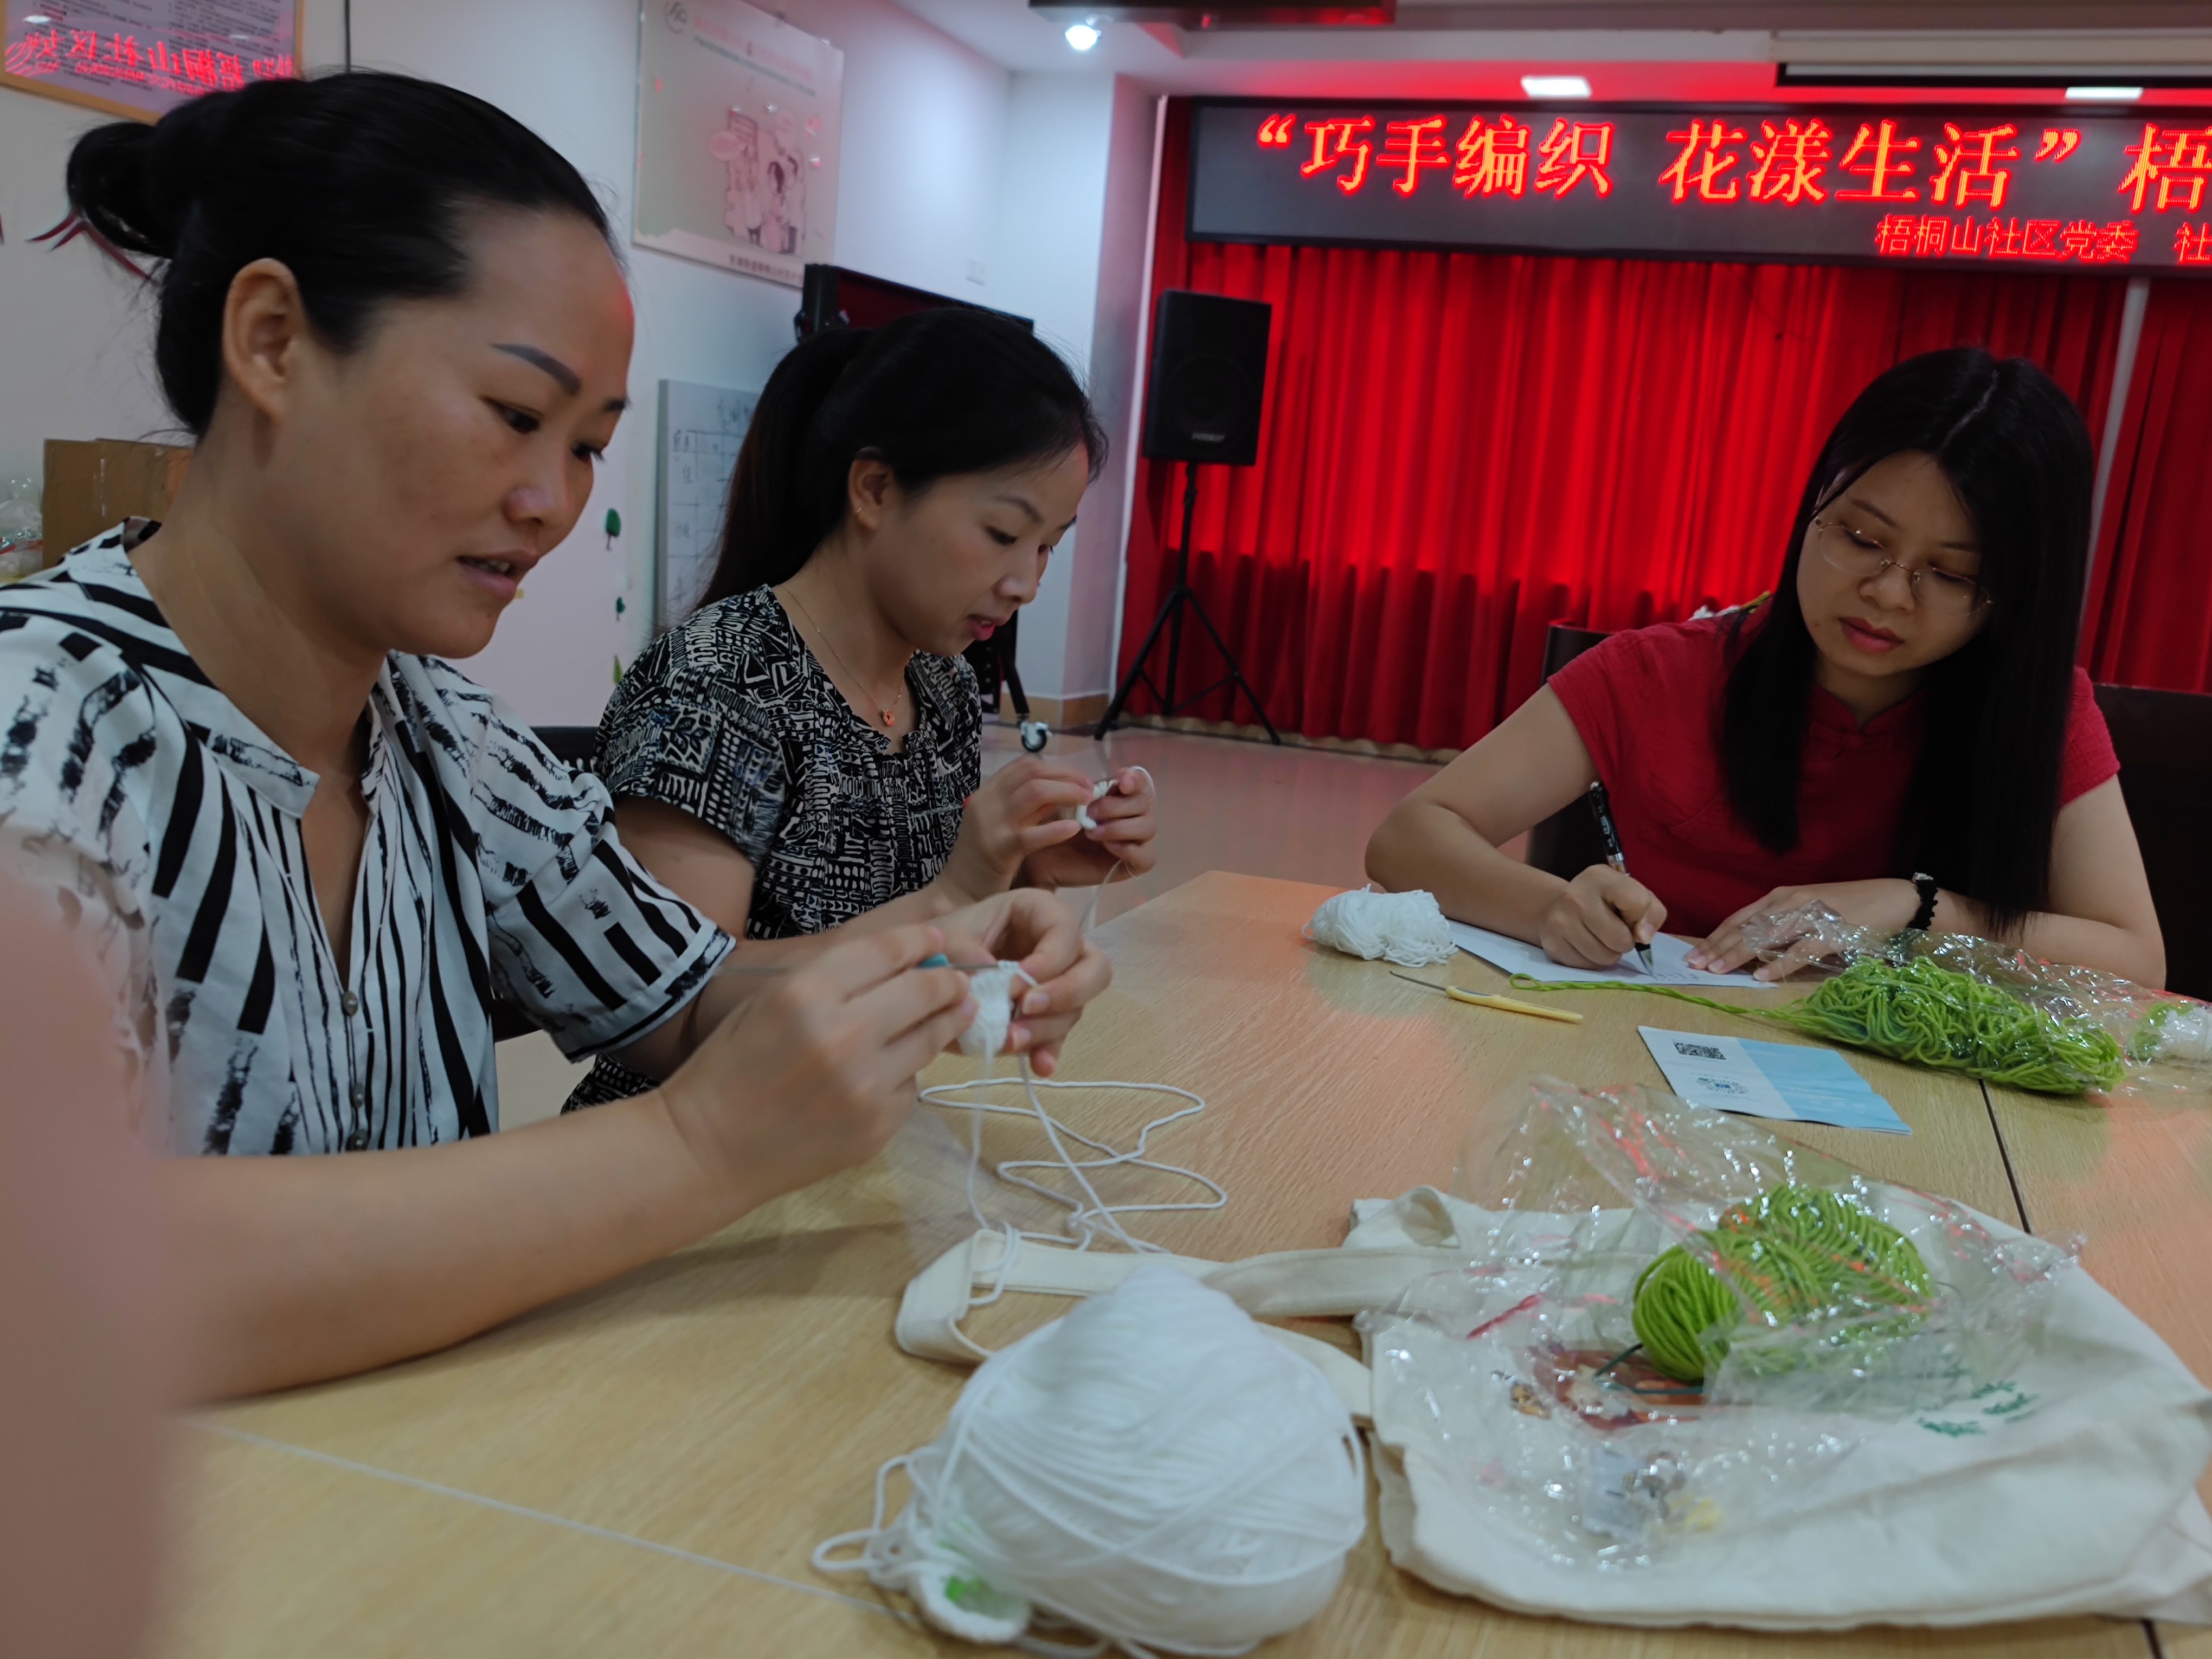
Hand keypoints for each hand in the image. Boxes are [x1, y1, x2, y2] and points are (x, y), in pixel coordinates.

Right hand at [656, 925, 975, 1201]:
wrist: (709, 1148)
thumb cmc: (732, 1066)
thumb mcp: (773, 1002)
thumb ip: (837, 980)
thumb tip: (910, 963)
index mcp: (808, 993)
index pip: (889, 951)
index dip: (922, 940)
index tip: (939, 940)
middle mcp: (845, 1035)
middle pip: (924, 991)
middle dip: (949, 981)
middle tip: (959, 981)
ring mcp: (866, 1085)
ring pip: (930, 1040)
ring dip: (945, 1023)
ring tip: (955, 1014)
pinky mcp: (878, 1125)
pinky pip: (910, 1087)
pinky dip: (904, 1076)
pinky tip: (885, 1076)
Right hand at [935, 757, 1094, 902]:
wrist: (956, 894)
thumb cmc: (983, 862)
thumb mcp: (1000, 825)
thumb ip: (1024, 809)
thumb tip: (1063, 793)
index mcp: (987, 793)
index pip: (1024, 765)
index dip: (1057, 768)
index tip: (1079, 778)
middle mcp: (987, 802)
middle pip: (1032, 773)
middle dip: (1067, 776)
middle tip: (1090, 789)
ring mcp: (991, 824)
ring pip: (1035, 792)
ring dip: (1067, 792)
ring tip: (1088, 802)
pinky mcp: (998, 849)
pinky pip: (1031, 833)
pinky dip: (1056, 828)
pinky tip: (1074, 829)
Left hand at [940, 888, 1111, 1075]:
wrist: (928, 974)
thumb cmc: (942, 941)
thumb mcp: (947, 938)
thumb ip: (964, 951)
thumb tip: (990, 974)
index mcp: (1039, 913)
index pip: (1065, 931)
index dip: (1049, 960)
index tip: (1015, 987)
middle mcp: (1057, 947)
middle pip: (1094, 969)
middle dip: (1066, 993)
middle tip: (1025, 1009)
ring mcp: (1055, 984)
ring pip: (1076, 1007)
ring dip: (1047, 1027)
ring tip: (1010, 1040)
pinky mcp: (1044, 1017)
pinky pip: (1059, 1035)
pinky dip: (1049, 1051)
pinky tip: (1039, 1065)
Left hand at [1018, 766, 1158, 890]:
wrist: (1039, 857)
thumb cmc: (1052, 826)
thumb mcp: (1066, 802)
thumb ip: (1087, 789)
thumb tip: (1103, 783)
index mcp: (1119, 797)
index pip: (1140, 784)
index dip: (1135, 780)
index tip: (1120, 781)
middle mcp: (1131, 817)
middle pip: (1145, 804)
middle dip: (1118, 805)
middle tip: (1090, 812)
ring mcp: (1133, 841)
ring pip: (1148, 828)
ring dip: (1121, 827)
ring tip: (1092, 832)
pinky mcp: (1130, 865)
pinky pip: (1147, 858)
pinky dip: (1130, 850)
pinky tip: (1109, 847)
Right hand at [1539, 865, 1665, 969]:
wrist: (1555, 907)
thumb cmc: (1603, 901)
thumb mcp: (1632, 894)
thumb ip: (1651, 912)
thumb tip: (1643, 937)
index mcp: (1599, 877)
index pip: (1638, 903)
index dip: (1641, 916)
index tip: (1630, 915)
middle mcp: (1575, 897)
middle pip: (1620, 939)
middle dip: (1624, 941)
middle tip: (1614, 930)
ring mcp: (1560, 922)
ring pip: (1605, 957)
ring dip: (1609, 953)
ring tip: (1600, 938)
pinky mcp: (1553, 945)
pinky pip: (1588, 966)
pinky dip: (1593, 961)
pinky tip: (1585, 945)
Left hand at [1687, 879, 1919, 979]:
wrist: (1895, 899)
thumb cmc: (1849, 907)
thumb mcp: (1807, 908)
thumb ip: (1781, 923)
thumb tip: (1750, 947)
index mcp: (1782, 896)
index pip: (1740, 918)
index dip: (1716, 936)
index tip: (1695, 952)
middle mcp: (1791, 901)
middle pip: (1746, 927)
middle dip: (1718, 946)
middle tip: (1695, 964)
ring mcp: (1811, 915)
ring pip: (1766, 936)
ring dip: (1738, 954)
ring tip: (1717, 970)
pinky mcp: (1832, 932)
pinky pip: (1800, 951)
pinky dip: (1779, 965)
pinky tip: (1761, 977)